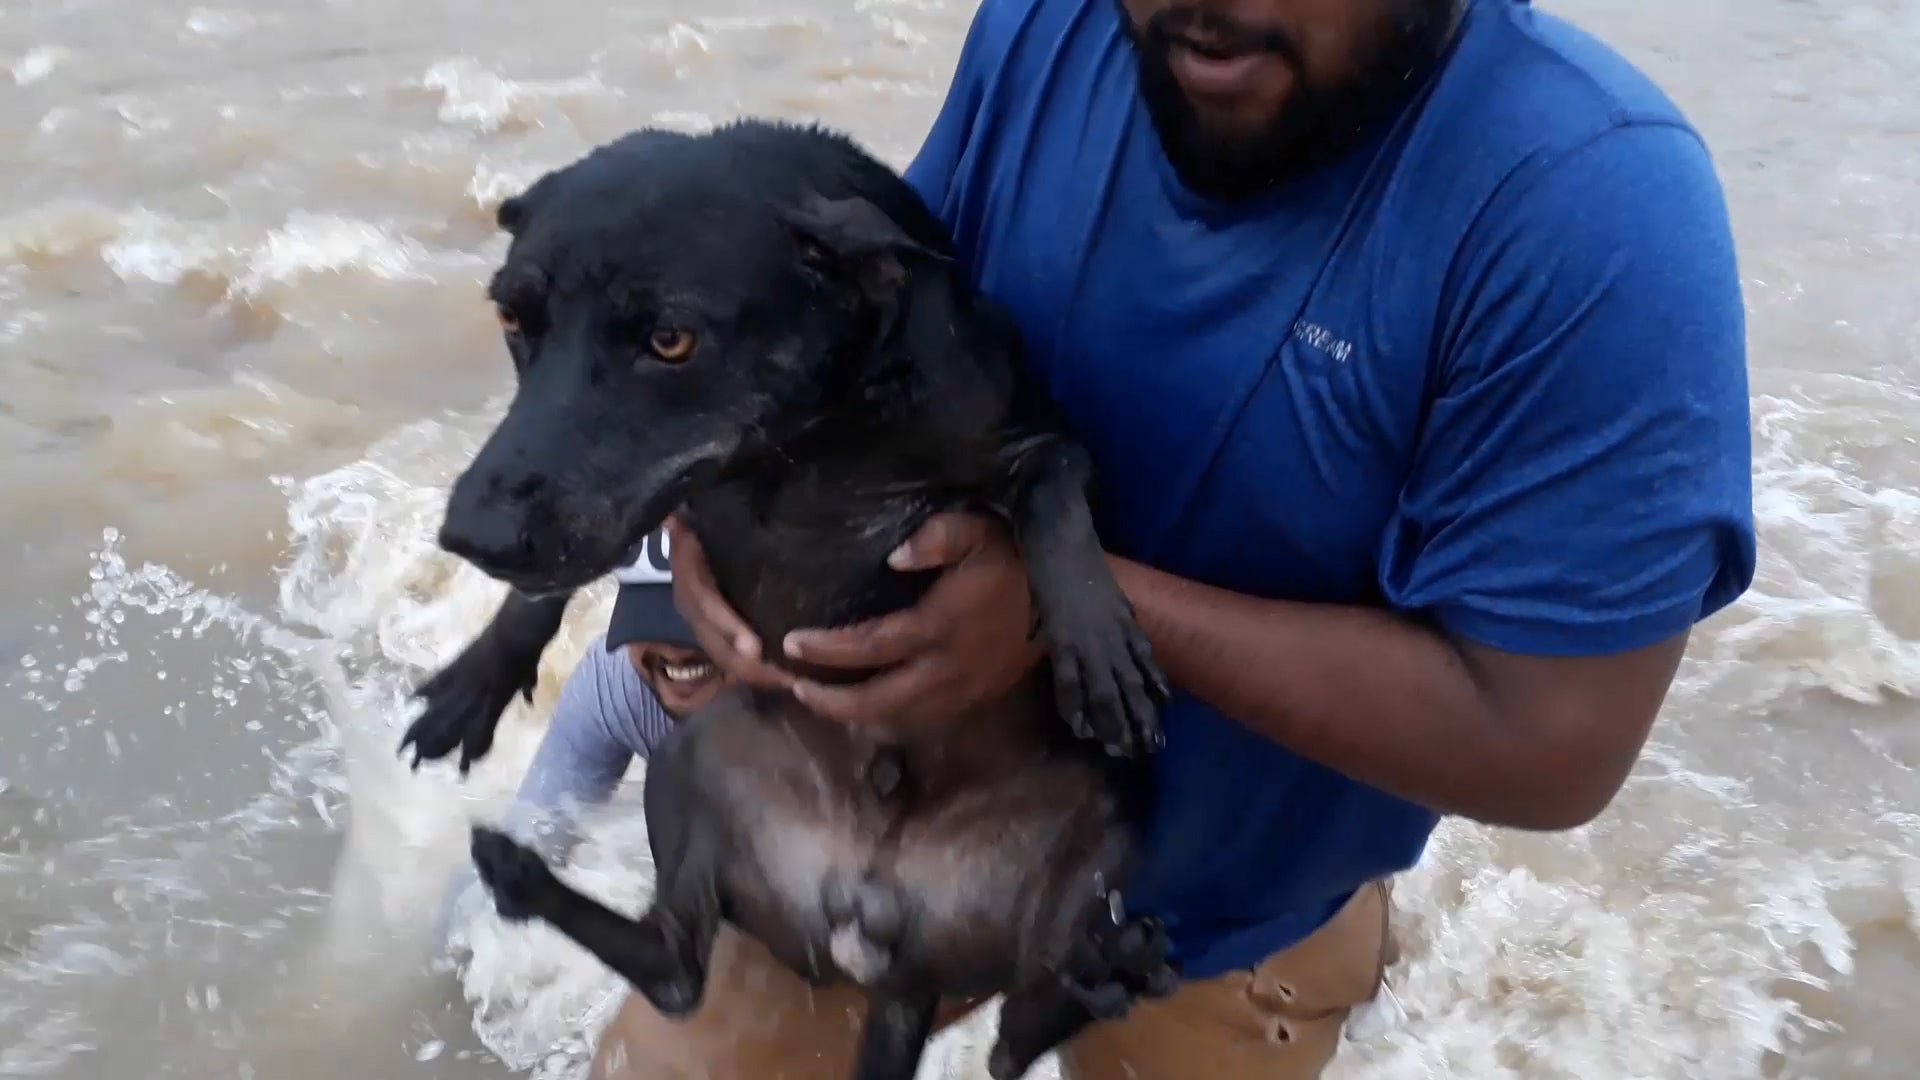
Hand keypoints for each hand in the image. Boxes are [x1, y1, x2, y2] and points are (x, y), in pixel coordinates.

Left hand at [667, 512, 1042, 731]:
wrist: (1072, 608)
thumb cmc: (1019, 563)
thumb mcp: (980, 532)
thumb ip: (934, 538)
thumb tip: (891, 557)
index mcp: (937, 626)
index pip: (869, 645)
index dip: (825, 649)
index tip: (791, 644)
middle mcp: (943, 669)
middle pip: (875, 700)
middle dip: (830, 700)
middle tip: (795, 686)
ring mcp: (960, 691)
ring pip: (897, 717)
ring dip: (855, 714)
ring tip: (823, 700)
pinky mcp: (974, 699)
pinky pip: (921, 718)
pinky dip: (888, 716)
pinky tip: (870, 705)